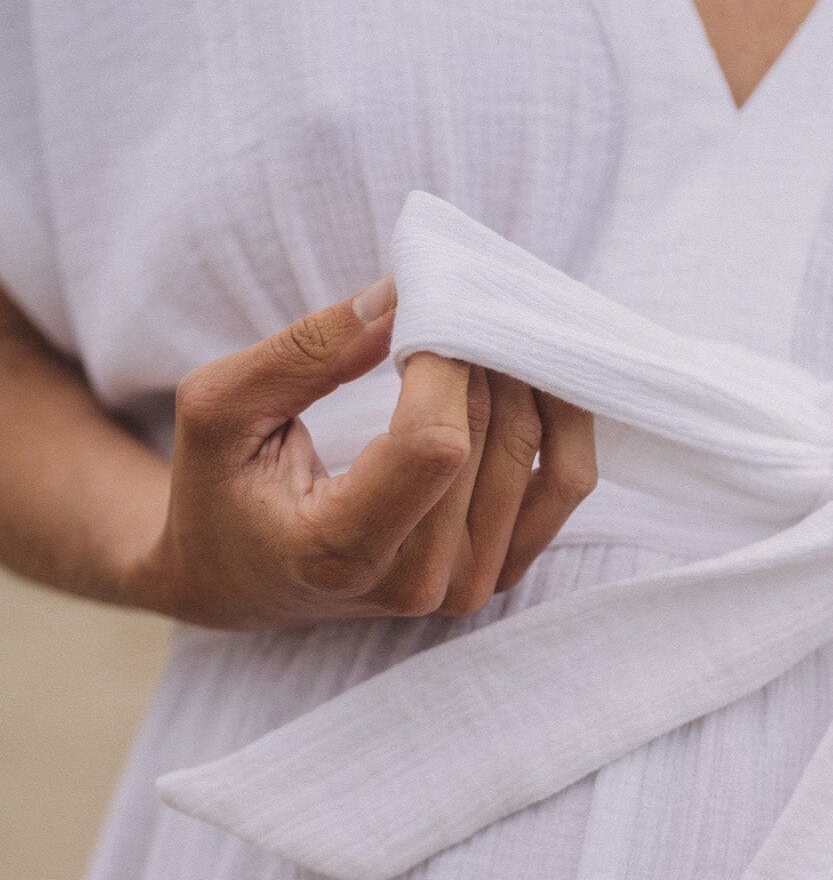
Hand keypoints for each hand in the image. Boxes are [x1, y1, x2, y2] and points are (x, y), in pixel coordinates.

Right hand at [130, 278, 595, 628]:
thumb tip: (398, 295)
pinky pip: (564, 484)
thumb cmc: (221, 490)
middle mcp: (415, 584)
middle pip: (489, 439)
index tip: (424, 304)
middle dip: (480, 353)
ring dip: (520, 374)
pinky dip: (560, 418)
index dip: (444, 361)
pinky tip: (529, 370)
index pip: (437, 444)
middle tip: (461, 291)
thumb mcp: (221, 408)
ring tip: (483, 323)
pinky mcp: (497, 573)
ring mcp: (463, 588)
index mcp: (339, 552)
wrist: (240, 582)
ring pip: (535, 453)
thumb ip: (306, 352)